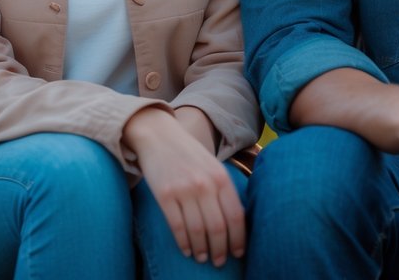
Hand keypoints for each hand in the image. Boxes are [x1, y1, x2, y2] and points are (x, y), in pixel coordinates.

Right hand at [123, 107, 244, 266]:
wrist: (159, 135)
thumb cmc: (189, 154)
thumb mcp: (213, 166)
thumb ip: (224, 189)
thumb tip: (236, 223)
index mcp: (221, 177)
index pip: (236, 216)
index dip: (239, 239)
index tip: (238, 253)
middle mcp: (205, 184)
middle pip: (218, 228)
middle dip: (221, 250)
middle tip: (219, 262)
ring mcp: (184, 190)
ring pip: (198, 231)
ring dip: (202, 249)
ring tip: (203, 257)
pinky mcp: (165, 195)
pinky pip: (177, 227)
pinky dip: (184, 243)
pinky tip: (187, 250)